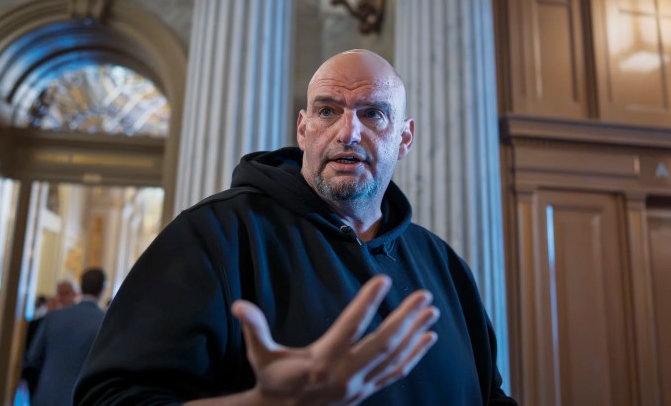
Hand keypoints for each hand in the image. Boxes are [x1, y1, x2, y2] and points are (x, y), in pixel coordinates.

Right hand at [232, 275, 439, 405]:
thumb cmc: (273, 380)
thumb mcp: (261, 355)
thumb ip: (254, 328)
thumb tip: (238, 305)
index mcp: (321, 361)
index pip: (350, 327)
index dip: (367, 303)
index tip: (383, 280)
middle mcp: (346, 375)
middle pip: (383, 344)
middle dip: (406, 318)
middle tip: (424, 295)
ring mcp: (360, 386)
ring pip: (395, 358)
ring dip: (416, 334)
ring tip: (431, 311)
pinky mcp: (367, 391)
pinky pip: (397, 373)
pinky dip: (415, 355)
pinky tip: (428, 338)